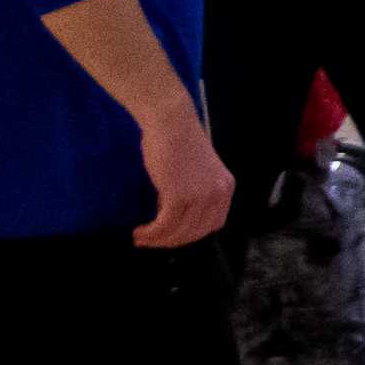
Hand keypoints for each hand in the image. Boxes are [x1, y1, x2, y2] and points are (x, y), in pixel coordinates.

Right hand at [133, 103, 228, 248]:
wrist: (170, 122)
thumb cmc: (177, 142)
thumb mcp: (195, 172)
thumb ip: (194, 193)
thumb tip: (177, 218)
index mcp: (225, 187)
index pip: (213, 224)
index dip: (191, 235)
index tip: (171, 236)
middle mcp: (218, 193)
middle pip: (196, 232)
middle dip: (172, 241)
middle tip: (150, 241)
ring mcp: (201, 196)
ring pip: (179, 232)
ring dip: (158, 240)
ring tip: (140, 238)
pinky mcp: (180, 196)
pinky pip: (165, 225)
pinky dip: (151, 233)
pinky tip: (139, 232)